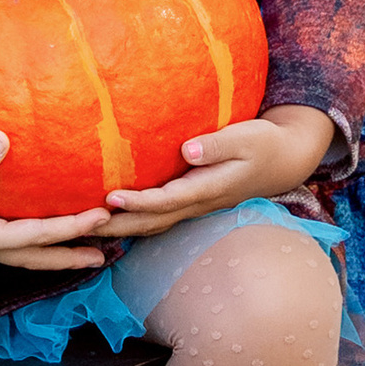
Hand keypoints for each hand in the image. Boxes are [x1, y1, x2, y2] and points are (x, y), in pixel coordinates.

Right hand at [0, 129, 110, 274]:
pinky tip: (25, 225)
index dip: (72, 228)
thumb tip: (4, 137)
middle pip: (36, 258)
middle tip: (104, 257)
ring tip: (76, 247)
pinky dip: (24, 239)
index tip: (103, 218)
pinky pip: (3, 241)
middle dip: (70, 256)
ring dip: (50, 250)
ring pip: (21, 253)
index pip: (39, 236)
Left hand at [100, 105, 330, 236]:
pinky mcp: (192, 203)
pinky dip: (135, 222)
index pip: (166, 200)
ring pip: (153, 224)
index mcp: (207, 188)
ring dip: (121, 228)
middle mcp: (198, 204)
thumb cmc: (263, 143)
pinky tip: (114, 219)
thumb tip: (186, 149)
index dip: (138, 202)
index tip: (109, 197)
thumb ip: (216, 144)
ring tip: (87, 227)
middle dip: (117, 226)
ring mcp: (195, 207)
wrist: (283, 160)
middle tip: (81, 225)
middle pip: (151, 222)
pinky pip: (159, 218)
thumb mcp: (246, 137)